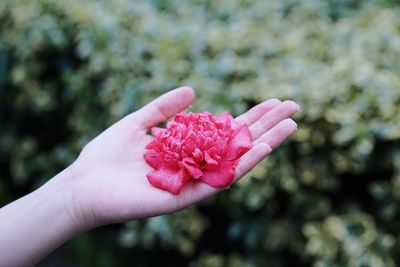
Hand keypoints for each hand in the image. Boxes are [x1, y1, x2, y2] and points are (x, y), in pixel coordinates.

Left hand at [68, 87, 298, 228]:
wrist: (84, 185)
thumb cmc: (107, 155)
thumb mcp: (138, 122)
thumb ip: (164, 108)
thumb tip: (192, 90)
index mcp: (187, 148)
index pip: (226, 131)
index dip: (250, 116)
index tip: (273, 101)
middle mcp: (196, 165)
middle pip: (238, 144)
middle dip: (266, 125)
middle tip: (294, 107)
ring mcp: (194, 181)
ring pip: (237, 162)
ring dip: (265, 143)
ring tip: (290, 125)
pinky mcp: (186, 197)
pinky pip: (220, 181)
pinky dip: (243, 164)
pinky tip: (263, 147)